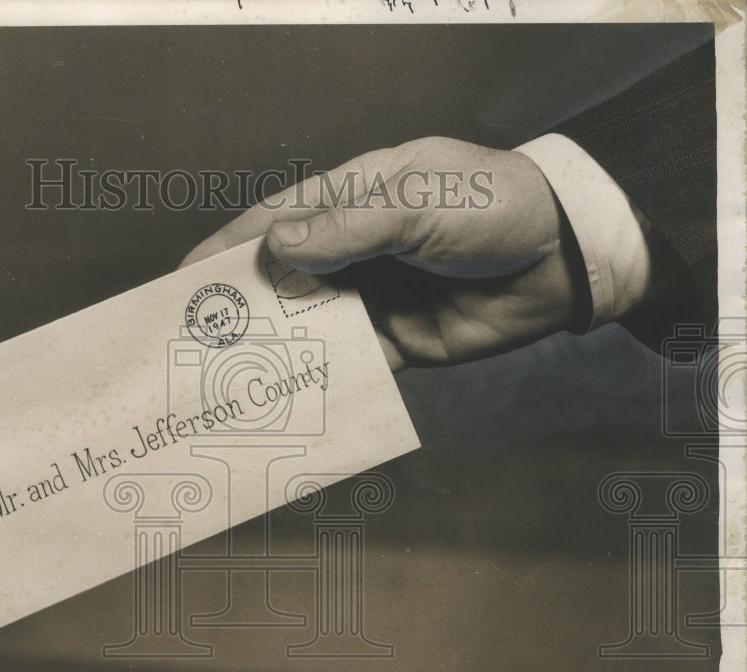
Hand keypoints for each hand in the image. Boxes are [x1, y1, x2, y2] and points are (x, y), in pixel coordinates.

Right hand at [179, 137, 588, 368]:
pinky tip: (290, 394)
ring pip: (311, 325)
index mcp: (354, 201)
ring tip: (228, 376)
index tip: (185, 279)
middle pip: (285, 279)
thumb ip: (349, 228)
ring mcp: (374, 300)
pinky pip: (351, 363)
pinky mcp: (398, 345)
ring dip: (276, 347)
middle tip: (196, 339)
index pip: (277, 221)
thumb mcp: (418, 201)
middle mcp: (356, 252)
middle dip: (244, 306)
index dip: (229, 248)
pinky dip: (322, 377)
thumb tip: (276, 248)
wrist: (561, 261)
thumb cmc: (491, 207)